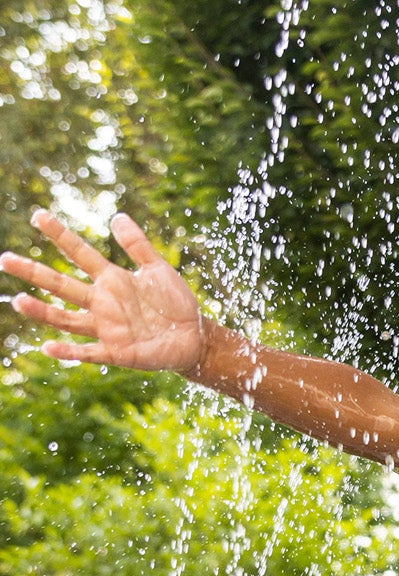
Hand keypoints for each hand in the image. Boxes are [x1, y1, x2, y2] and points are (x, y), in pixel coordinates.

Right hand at [1, 210, 204, 372]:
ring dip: (43, 311)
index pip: (79, 253)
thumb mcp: (159, 270)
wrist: (195, 338)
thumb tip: (117, 216)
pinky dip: (69, 351)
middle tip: (6, 259)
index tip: (39, 216)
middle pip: (61, 285)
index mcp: (111, 279)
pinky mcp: (117, 352)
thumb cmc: (176, 304)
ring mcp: (107, 328)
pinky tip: (47, 346)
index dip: (60, 235)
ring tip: (18, 301)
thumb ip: (138, 245)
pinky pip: (88, 352)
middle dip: (34, 273)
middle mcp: (102, 303)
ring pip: (66, 319)